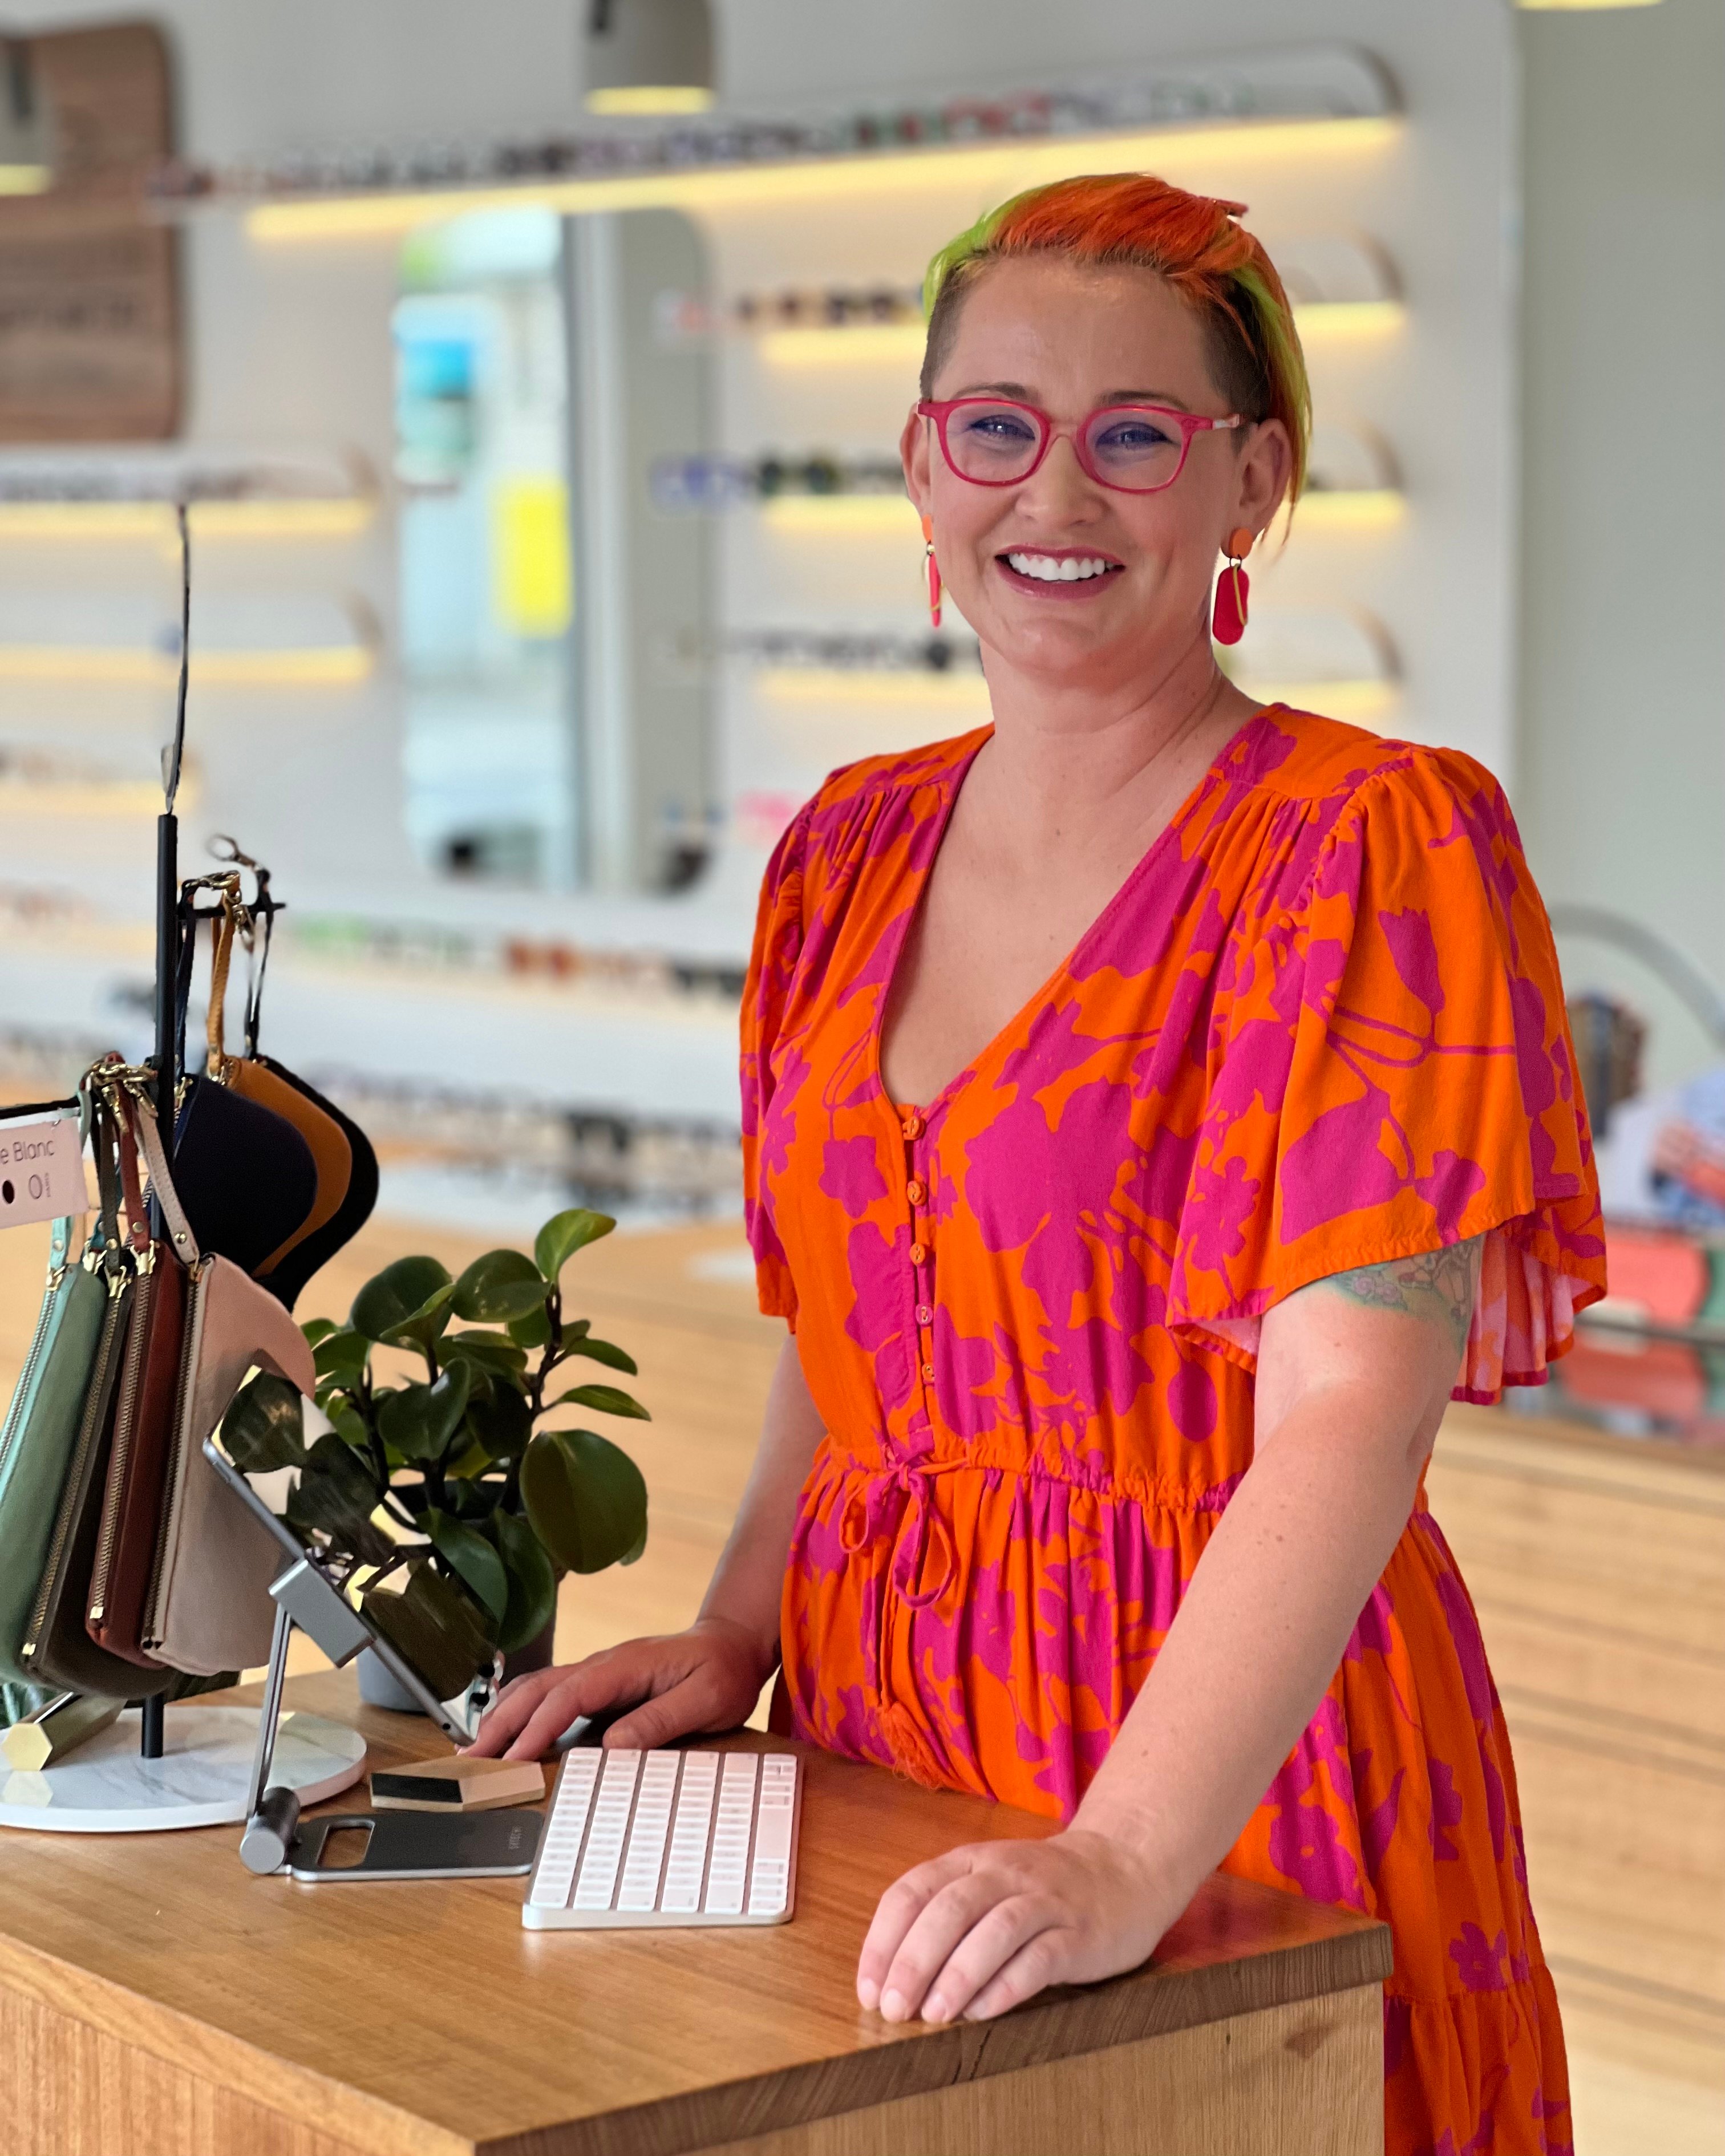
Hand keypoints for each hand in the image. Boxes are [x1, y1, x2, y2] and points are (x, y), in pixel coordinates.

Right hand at [461, 1618, 773, 1759]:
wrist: (732, 1644)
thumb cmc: (723, 1672)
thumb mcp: (707, 1698)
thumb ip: (661, 1718)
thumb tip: (613, 1745)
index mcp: (626, 1666)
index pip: (570, 1695)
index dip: (539, 1726)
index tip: (513, 1757)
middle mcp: (604, 1664)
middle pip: (541, 1689)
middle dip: (503, 1722)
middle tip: (472, 1760)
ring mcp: (598, 1671)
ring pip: (538, 1687)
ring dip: (504, 1714)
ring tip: (475, 1748)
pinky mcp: (599, 1683)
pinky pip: (551, 1693)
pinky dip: (522, 1710)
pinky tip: (507, 1730)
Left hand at [856, 1829, 1174, 2025]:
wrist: (1124, 1868)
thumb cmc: (1040, 1888)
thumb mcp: (986, 1882)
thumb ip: (944, 1914)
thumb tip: (889, 1976)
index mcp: (970, 1861)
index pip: (912, 1891)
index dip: (884, 1941)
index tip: (868, 1989)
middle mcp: (1004, 1873)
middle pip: (949, 1909)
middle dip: (913, 1961)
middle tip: (893, 2009)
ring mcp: (1045, 1900)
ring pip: (994, 1929)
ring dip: (957, 1973)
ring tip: (932, 2015)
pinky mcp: (1079, 1933)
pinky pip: (1040, 1957)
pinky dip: (1006, 1985)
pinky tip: (982, 2013)